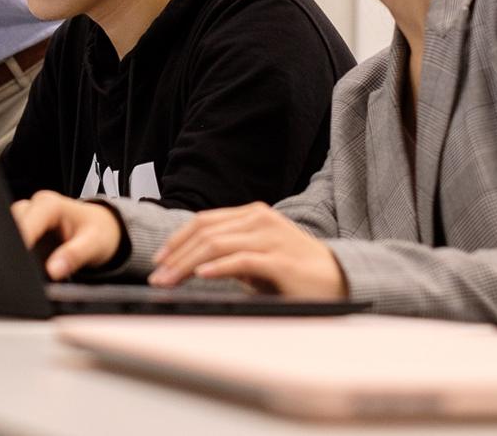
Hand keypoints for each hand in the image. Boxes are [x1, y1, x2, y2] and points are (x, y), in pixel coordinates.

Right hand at [10, 190, 122, 280]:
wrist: (102, 229)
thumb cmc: (98, 231)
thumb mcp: (93, 244)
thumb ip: (74, 256)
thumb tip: (53, 270)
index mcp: (50, 204)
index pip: (25, 222)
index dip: (21, 242)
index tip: (19, 263)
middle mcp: (34, 207)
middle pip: (10, 224)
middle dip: (12, 246)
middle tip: (19, 270)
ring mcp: (27, 218)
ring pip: (6, 231)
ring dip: (12, 249)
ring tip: (21, 269)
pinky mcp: (25, 231)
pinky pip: (12, 240)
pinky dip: (15, 253)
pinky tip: (23, 266)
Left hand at [149, 202, 346, 297]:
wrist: (339, 281)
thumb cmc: (295, 272)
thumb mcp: (257, 257)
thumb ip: (229, 253)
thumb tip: (192, 264)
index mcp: (253, 214)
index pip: (205, 221)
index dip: (177, 239)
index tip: (159, 260)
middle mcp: (261, 219)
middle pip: (205, 231)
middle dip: (176, 254)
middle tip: (157, 277)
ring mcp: (271, 237)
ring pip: (217, 244)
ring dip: (187, 264)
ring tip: (170, 281)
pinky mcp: (280, 260)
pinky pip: (241, 260)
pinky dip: (217, 267)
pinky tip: (201, 275)